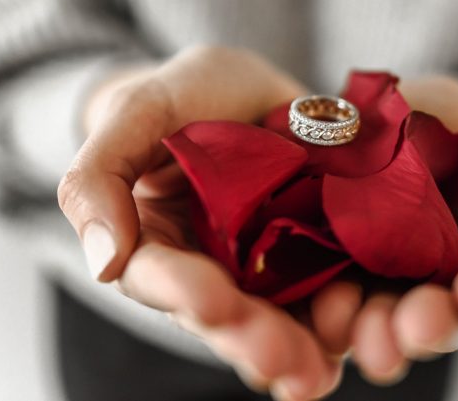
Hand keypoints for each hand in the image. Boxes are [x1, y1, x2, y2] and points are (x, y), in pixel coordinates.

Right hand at [58, 46, 341, 399]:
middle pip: (225, 314)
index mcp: (158, 239)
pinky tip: (356, 333)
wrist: (250, 86)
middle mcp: (211, 263)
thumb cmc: (186, 94)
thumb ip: (100, 176)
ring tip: (316, 371)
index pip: (160, 277)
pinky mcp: (314, 251)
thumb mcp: (138, 111)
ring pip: (276, 317)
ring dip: (297, 348)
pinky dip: (340, 317)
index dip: (184, 293)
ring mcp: (265, 263)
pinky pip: (325, 291)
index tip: (212, 302)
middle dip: (249, 338)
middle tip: (277, 359)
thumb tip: (103, 262)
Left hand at [307, 75, 457, 382]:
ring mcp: (374, 279)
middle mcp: (429, 281)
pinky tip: (328, 310)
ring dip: (377, 334)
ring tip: (371, 340)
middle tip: (417, 325)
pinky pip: (327, 302)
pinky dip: (329, 313)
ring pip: (380, 322)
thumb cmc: (451, 122)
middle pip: (435, 319)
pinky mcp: (325, 270)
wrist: (375, 103)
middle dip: (429, 325)